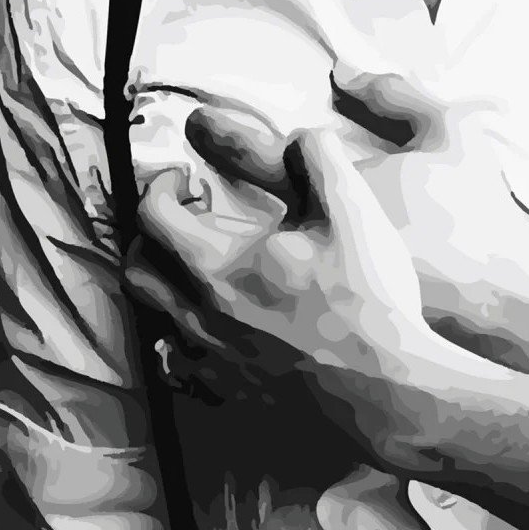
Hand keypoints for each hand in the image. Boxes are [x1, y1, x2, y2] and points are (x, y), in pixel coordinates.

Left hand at [127, 121, 430, 380]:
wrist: (388, 391)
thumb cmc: (368, 302)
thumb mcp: (352, 211)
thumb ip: (319, 158)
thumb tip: (301, 137)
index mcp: (217, 265)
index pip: (154, 214)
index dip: (161, 186)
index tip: (186, 180)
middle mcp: (201, 314)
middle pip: (140, 269)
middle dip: (150, 236)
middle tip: (183, 221)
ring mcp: (214, 359)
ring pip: (158, 318)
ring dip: (166, 285)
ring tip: (198, 271)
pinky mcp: (235, 393)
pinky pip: (185, 365)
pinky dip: (186, 338)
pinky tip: (218, 328)